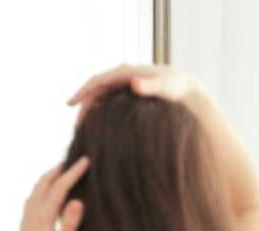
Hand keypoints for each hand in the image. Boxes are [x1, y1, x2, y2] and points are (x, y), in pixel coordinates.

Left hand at [10, 157, 88, 230]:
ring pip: (37, 188)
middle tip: (74, 159)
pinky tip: (49, 191)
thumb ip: (70, 223)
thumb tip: (77, 200)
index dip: (73, 172)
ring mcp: (27, 216)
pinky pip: (33, 196)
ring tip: (63, 170)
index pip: (60, 187)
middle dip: (59, 168)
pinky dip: (43, 186)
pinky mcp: (25, 222)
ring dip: (50, 176)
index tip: (85, 160)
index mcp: (43, 216)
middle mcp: (32, 212)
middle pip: (45, 181)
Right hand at [68, 64, 202, 125]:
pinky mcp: (129, 93)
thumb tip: (133, 83)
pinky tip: (98, 125)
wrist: (189, 88)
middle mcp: (123, 76)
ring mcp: (126, 84)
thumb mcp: (164, 87)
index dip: (82, 93)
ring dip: (90, 110)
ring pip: (101, 96)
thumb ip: (149, 85)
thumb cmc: (177, 87)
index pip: (97, 81)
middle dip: (83, 106)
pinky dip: (100, 111)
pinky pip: (109, 100)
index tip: (69, 104)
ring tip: (83, 128)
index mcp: (125, 72)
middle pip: (96, 90)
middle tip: (76, 126)